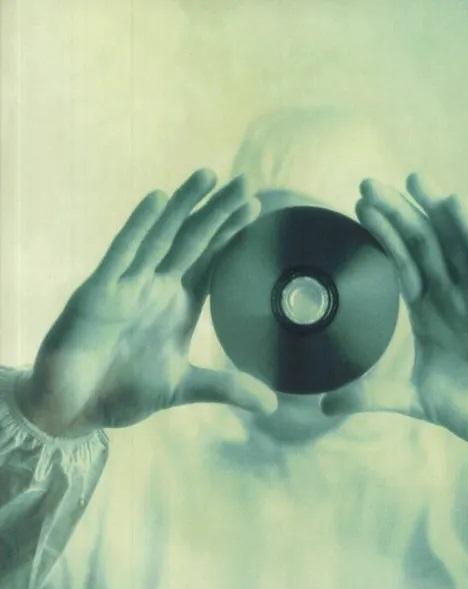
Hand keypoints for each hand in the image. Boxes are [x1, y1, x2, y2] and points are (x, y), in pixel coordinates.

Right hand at [17, 170, 275, 437]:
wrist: (73, 410)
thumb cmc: (124, 391)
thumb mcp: (183, 387)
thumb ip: (226, 387)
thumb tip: (271, 406)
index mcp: (177, 303)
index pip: (210, 258)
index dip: (231, 232)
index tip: (257, 206)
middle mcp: (155, 287)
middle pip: (192, 240)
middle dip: (217, 211)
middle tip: (246, 181)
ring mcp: (127, 286)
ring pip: (160, 238)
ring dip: (184, 207)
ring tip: (209, 177)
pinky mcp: (97, 294)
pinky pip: (121, 254)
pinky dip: (139, 228)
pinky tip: (158, 201)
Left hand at [322, 174, 467, 467]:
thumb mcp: (416, 398)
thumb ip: (372, 395)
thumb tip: (324, 406)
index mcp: (430, 310)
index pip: (401, 263)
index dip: (382, 235)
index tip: (357, 209)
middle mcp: (453, 295)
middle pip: (421, 244)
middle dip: (396, 213)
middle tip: (367, 185)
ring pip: (453, 243)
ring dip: (432, 210)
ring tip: (411, 179)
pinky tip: (453, 205)